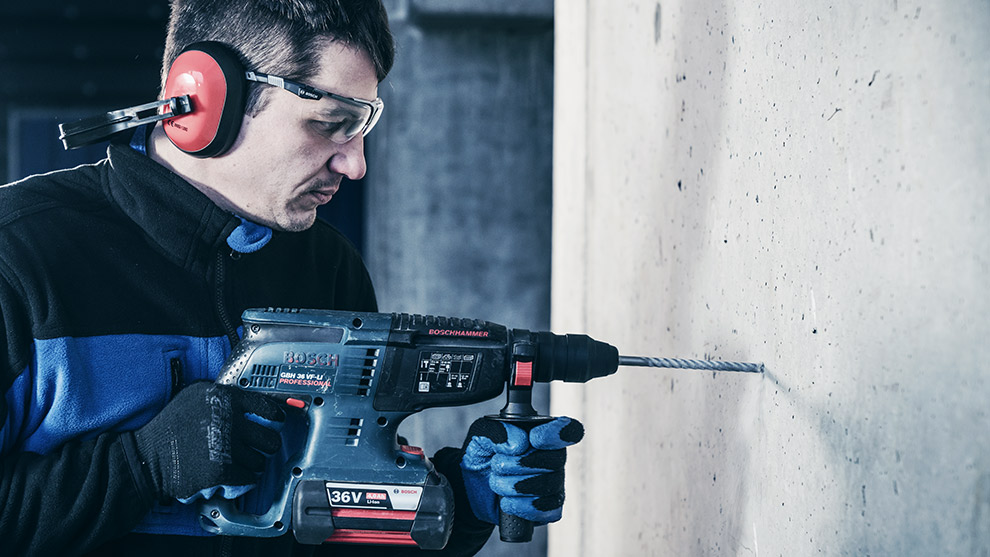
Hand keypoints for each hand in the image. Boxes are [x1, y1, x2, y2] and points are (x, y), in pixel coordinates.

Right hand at [132, 381, 284, 502]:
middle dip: (264, 446)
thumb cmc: (169, 427)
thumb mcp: (194, 397)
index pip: (267, 407)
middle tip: (254, 449)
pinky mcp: (222, 471)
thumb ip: (222, 397)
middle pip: (270, 438)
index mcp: (224, 398)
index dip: (276, 417)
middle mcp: (228, 420)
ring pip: (260, 461)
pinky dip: (242, 481)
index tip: (277, 423)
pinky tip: (229, 476)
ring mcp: (226, 447)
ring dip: (250, 465)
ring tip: (233, 463)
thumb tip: (250, 403)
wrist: (147, 457)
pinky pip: (249, 479)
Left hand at [459, 416, 583, 524]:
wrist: (470, 487)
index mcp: (542, 434)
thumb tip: (519, 442)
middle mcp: (552, 458)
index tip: (533, 438)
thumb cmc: (482, 455)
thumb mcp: (480, 434)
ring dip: (517, 486)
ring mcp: (553, 484)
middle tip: (497, 464)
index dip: (556, 433)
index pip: (568, 430)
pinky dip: (525, 507)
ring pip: (550, 486)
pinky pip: (549, 510)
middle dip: (521, 464)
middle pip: (556, 459)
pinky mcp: (548, 508)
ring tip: (497, 483)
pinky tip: (508, 502)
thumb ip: (497, 430)